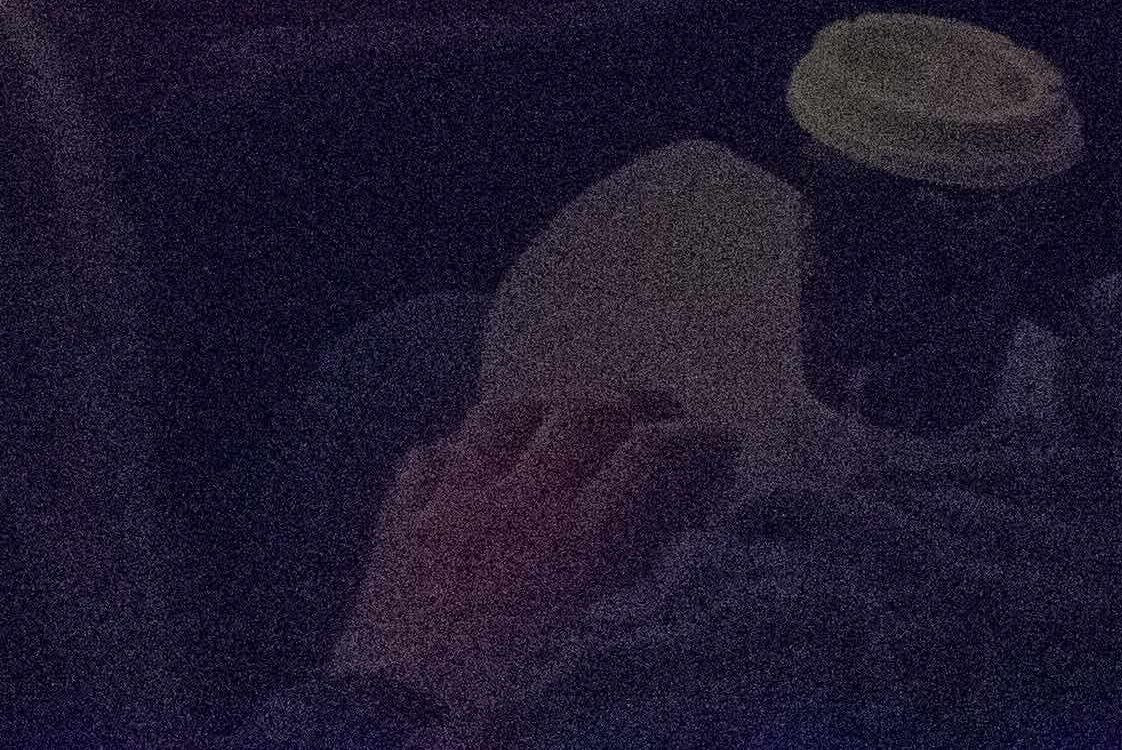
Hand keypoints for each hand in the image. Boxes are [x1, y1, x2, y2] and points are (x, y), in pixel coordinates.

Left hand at [330, 395, 735, 725]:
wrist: (411, 731)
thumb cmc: (523, 709)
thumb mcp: (612, 651)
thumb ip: (650, 581)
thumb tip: (684, 537)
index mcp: (582, 538)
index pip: (650, 455)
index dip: (696, 440)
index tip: (722, 443)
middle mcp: (518, 500)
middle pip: (581, 414)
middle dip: (632, 403)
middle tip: (660, 413)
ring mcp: (450, 501)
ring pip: (501, 413)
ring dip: (547, 405)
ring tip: (571, 412)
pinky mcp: (399, 523)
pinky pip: (429, 454)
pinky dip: (460, 447)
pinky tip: (473, 456)